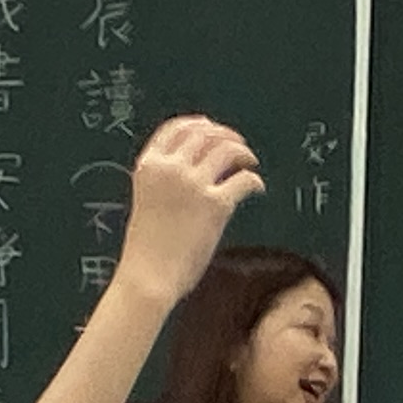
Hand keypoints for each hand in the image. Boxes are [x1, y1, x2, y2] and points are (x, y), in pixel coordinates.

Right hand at [114, 117, 262, 307]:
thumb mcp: (145, 201)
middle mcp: (171, 168)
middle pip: (205, 133)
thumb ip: (163, 181)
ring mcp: (194, 184)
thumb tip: (194, 167)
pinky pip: (244, 180)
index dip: (198, 124)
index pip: (176, 128)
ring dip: (243, 152)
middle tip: (238, 146)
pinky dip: (255, 180)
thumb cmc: (145, 249)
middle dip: (225, 135)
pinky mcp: (216, 204)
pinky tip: (257, 188)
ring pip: (227, 149)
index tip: (212, 128)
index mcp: (149, 166)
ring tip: (250, 163)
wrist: (148, 278)